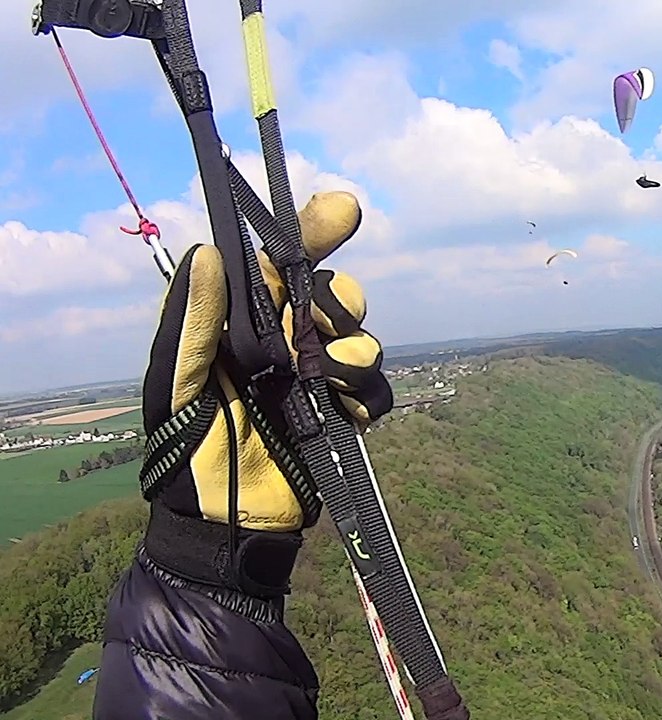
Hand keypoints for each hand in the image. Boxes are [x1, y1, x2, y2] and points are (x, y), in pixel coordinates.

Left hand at [137, 191, 392, 593]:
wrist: (225, 528)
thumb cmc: (186, 457)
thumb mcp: (178, 389)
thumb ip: (193, 325)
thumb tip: (208, 253)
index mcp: (243, 326)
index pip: (280, 262)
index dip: (313, 229)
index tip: (344, 209)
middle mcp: (284, 344)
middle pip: (334, 294)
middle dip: (336, 305)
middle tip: (312, 335)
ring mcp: (318, 379)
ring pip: (363, 339)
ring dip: (352, 357)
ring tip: (325, 388)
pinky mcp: (343, 415)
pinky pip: (378, 390)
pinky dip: (369, 399)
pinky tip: (347, 417)